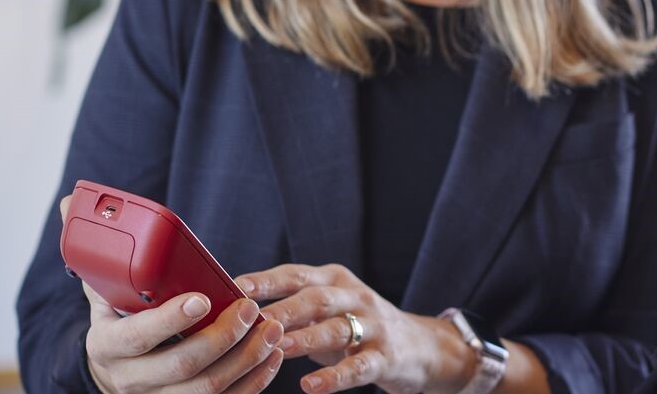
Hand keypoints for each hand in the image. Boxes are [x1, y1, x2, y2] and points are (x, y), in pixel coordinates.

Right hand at [59, 195, 285, 393]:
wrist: (116, 370)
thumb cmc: (117, 319)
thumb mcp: (102, 289)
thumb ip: (96, 251)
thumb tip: (72, 201)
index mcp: (107, 345)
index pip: (139, 337)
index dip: (171, 320)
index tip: (202, 298)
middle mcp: (131, 379)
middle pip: (182, 366)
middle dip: (222, 337)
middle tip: (249, 308)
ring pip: (208, 389)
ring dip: (247, 359)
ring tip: (272, 327)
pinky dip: (254, 381)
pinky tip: (272, 354)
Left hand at [236, 263, 475, 393]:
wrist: (421, 347)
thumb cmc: (358, 328)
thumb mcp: (330, 309)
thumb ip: (293, 307)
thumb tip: (235, 311)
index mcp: (335, 280)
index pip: (296, 274)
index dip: (266, 279)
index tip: (234, 286)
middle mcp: (355, 296)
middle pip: (315, 298)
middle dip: (282, 308)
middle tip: (251, 320)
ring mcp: (373, 326)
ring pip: (337, 329)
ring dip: (305, 337)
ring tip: (278, 346)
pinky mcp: (387, 357)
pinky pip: (358, 367)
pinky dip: (333, 377)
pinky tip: (310, 386)